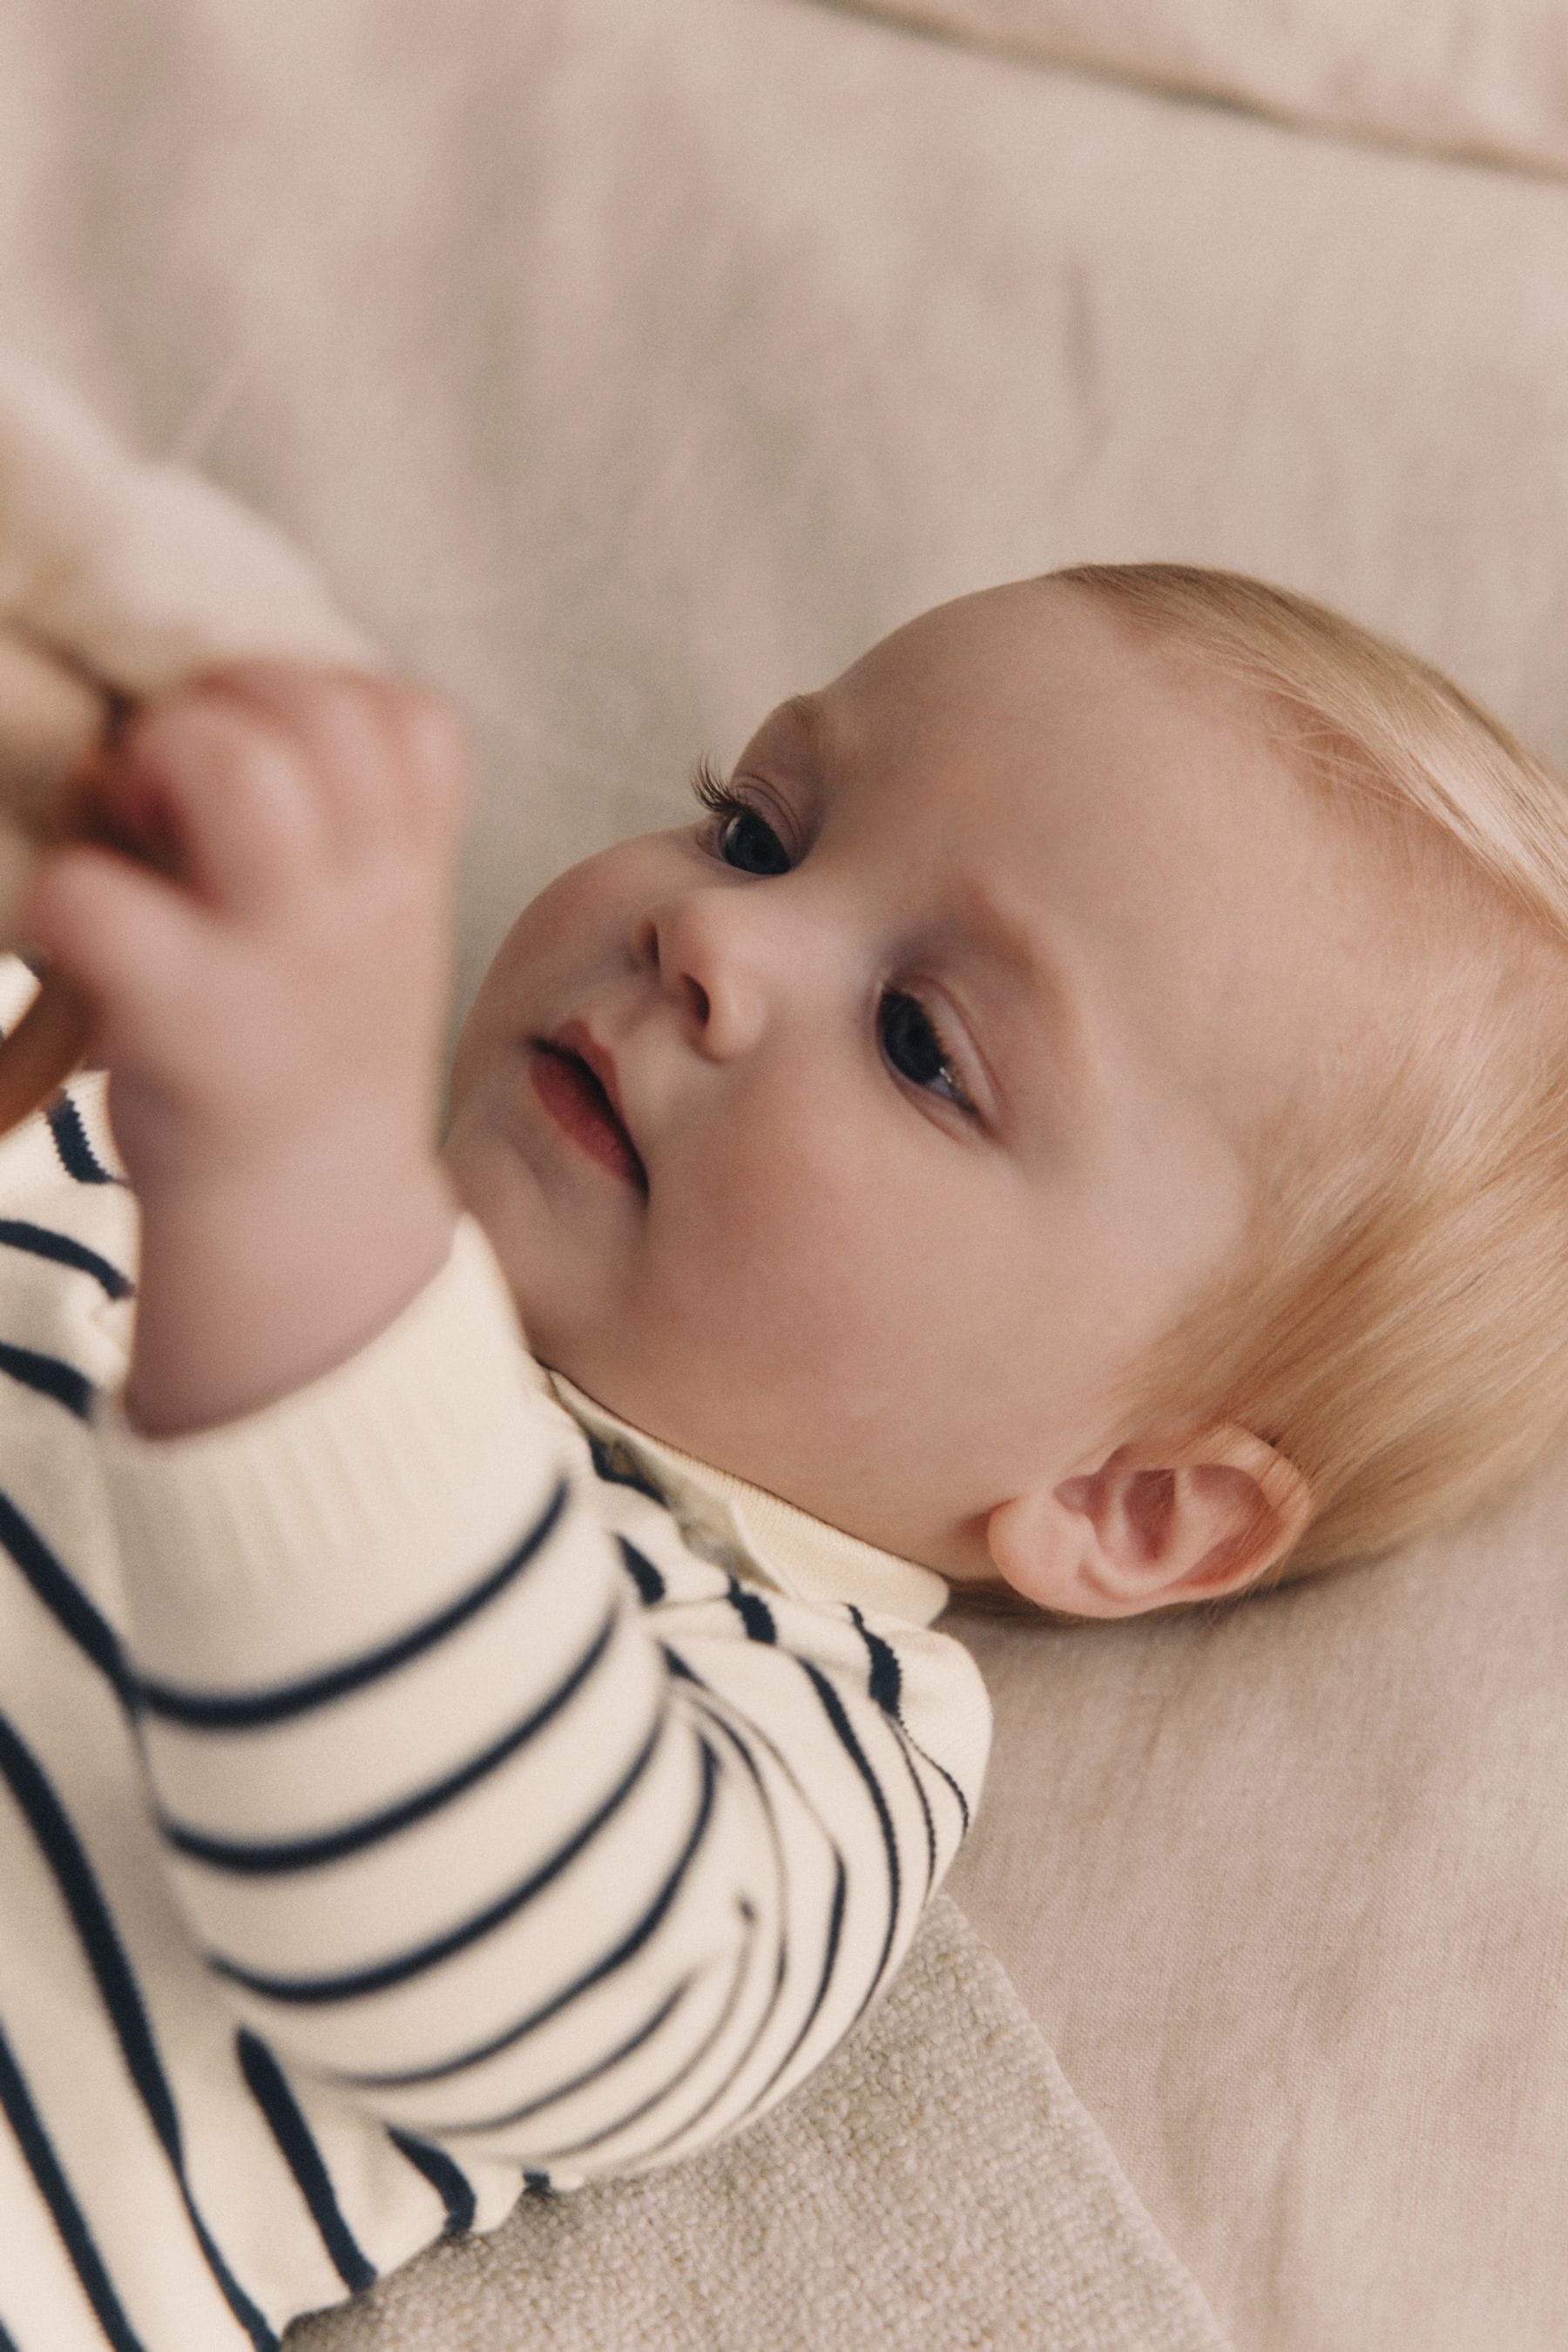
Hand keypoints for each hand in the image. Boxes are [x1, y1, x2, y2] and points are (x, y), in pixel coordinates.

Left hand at [18, 660, 467, 1432]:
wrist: (305, 1225)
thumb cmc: (307, 1046)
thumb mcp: (372, 926)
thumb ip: (339, 817)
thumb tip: (192, 705)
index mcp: (411, 873)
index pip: (403, 712)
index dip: (312, 699)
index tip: (267, 765)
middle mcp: (359, 904)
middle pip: (318, 711)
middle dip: (221, 705)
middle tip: (173, 789)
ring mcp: (277, 960)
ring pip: (232, 762)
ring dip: (155, 761)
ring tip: (135, 829)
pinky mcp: (182, 1022)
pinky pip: (91, 894)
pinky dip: (61, 892)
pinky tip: (76, 929)